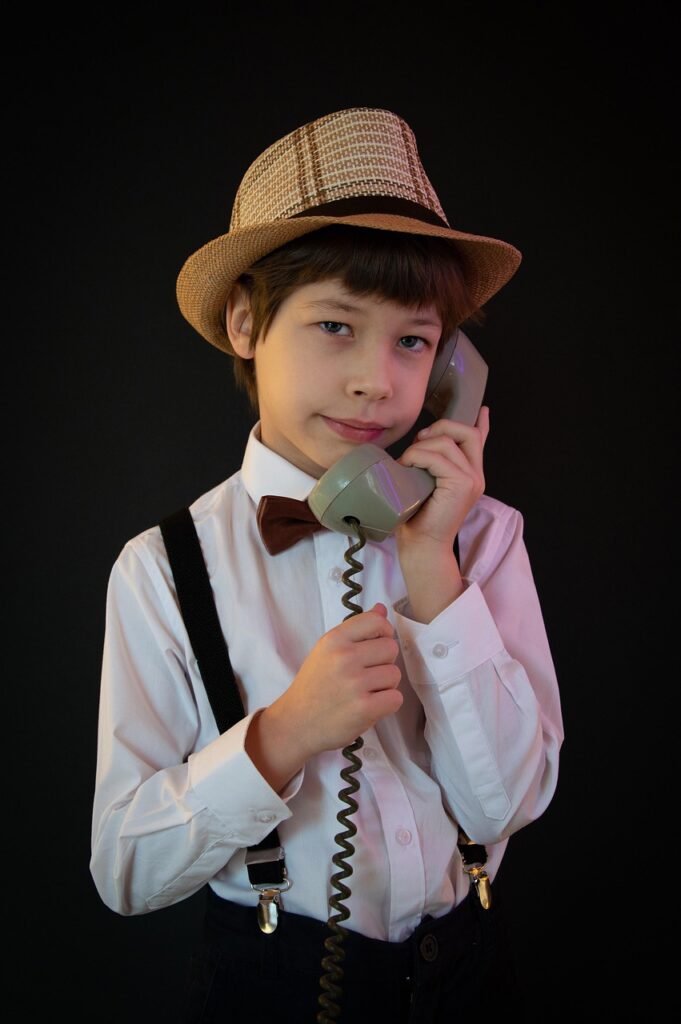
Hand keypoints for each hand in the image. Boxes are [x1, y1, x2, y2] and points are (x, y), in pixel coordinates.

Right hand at [246, 604, 402, 787]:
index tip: (375, 645)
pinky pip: (396, 698)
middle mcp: (344, 658)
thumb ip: (355, 630)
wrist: (295, 723)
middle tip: (366, 675)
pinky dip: (386, 704)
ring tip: (364, 692)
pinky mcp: (364, 708)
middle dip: (384, 662)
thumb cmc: (314, 686)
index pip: (376, 621)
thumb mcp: (327, 651)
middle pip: (391, 648)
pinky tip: (368, 706)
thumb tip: (381, 609)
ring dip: (385, 685)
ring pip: (394, 674)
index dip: (383, 633)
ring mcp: (355, 683)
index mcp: (334, 640)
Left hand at [394, 406, 489, 551]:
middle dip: (440, 427)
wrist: (423, 545)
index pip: (480, 442)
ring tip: (406, 462)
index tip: (484, 410)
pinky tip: (408, 466)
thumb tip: (414, 448)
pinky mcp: (462, 485)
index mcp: (470, 474)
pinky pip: (438, 457)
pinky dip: (418, 456)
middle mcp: (475, 475)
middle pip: (466, 432)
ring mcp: (471, 479)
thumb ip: (428, 468)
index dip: (482, 424)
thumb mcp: (424, 485)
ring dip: (420, 446)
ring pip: (447, 442)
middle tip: (418, 441)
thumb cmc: (418, 518)